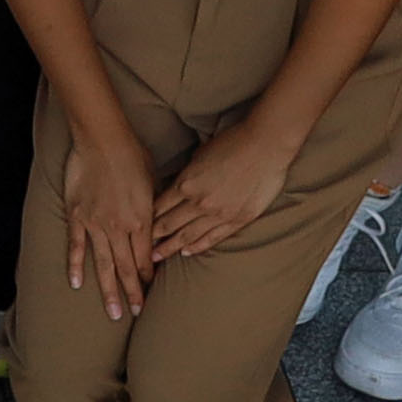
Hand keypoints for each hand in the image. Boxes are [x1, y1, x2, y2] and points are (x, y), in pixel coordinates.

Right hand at [55, 123, 173, 319]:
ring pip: (104, 264)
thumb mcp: (154, 184)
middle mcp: (120, 228)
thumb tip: (159, 226)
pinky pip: (76, 246)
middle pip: (127, 268)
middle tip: (135, 313)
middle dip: (132, 293)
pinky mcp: (77, 216)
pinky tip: (75, 284)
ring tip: (113, 312)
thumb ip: (155, 210)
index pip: (146, 259)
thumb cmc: (133, 156)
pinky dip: (76, 266)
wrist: (103, 140)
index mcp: (142, 221)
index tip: (149, 294)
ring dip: (109, 290)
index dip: (148, 278)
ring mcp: (96, 224)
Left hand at [138, 122, 298, 272]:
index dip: (146, 220)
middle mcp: (199, 202)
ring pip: (188, 235)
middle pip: (169, 225)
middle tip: (140, 252)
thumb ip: (187, 175)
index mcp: (187, 183)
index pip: (159, 207)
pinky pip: (213, 237)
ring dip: (171, 247)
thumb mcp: (200, 155)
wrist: (265, 146)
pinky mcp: (238, 219)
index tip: (136, 229)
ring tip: (158, 258)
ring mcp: (219, 213)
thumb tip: (177, 187)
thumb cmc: (233, 142)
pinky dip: (199, 246)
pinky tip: (188, 252)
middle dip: (153, 239)